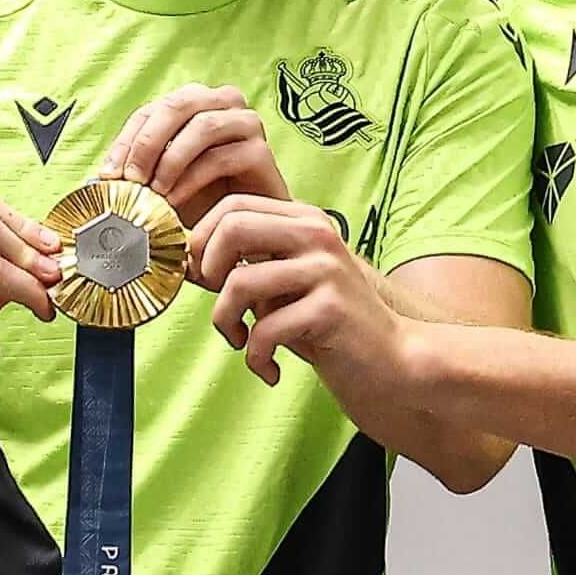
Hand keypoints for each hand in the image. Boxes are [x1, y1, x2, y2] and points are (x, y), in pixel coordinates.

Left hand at [101, 84, 289, 227]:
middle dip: (147, 143)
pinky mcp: (261, 151)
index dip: (126, 141)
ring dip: (170, 161)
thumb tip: (97, 177)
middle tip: (131, 179)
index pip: (150, 111)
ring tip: (154, 193)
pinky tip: (176, 202)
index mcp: (194, 102)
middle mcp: (223, 103)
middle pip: (177, 106)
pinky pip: (220, 157)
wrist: (245, 231)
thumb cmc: (202, 202)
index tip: (109, 175)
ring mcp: (246, 124)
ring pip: (202, 126)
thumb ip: (136, 170)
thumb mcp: (162, 181)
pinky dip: (191, 180)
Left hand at [192, 194, 403, 388]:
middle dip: (208, 270)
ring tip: (241, 343)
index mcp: (303, 220)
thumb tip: (186, 262)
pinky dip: (255, 356)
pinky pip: (264, 329)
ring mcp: (325, 270)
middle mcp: (316, 235)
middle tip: (219, 303)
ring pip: (240, 282)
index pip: (233, 205)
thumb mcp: (283, 284)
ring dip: (226, 322)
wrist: (389, 360)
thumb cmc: (326, 324)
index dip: (202, 239)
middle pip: (232, 228)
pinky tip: (268, 368)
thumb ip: (244, 266)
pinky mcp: (330, 309)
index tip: (202, 276)